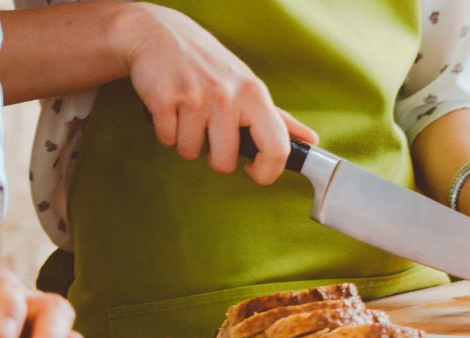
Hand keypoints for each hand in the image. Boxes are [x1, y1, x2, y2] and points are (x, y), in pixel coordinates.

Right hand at [119, 3, 317, 184]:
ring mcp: (196, 97)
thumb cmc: (209, 64)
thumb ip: (279, 119)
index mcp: (255, 95)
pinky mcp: (165, 98)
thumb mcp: (248, 85)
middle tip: (209, 131)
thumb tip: (310, 141)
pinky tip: (171, 107)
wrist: (158, 33)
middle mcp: (229, 96)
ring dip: (186, 140)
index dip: (267, 173)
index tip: (254, 171)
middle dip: (214, 156)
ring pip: (190, 152)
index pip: (277, 148)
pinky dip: (165, 130)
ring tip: (188, 113)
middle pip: (224, 161)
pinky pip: (167, 139)